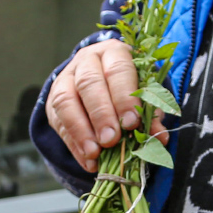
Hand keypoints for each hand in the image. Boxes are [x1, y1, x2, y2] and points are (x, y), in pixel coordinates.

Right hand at [45, 40, 168, 172]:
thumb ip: (149, 114)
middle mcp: (87, 61)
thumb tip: (158, 138)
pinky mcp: (53, 100)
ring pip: (66, 100)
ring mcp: (66, 78)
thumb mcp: (142, 94)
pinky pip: (59, 121)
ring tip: (95, 153)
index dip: (124, 98)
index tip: (131, 123)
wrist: (100, 79)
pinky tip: (88, 159)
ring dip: (81, 130)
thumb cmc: (128, 86)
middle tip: (111, 139)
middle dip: (101, 114)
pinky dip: (74, 144)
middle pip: (88, 83)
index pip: (118, 70)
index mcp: (114, 53)